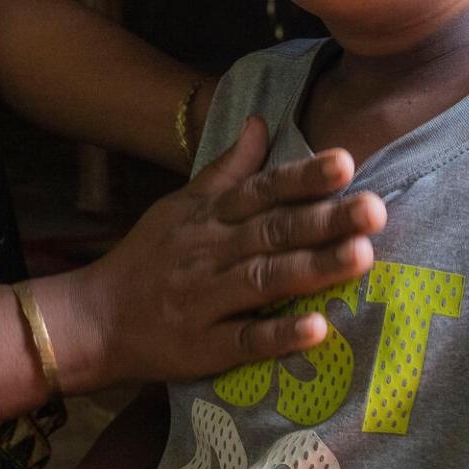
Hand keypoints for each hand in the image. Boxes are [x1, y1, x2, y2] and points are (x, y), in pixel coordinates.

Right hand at [45, 115, 383, 389]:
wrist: (94, 319)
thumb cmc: (146, 259)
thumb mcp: (181, 205)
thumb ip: (227, 167)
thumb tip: (261, 121)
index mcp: (208, 216)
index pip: (260, 190)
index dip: (301, 176)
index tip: (346, 162)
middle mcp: (209, 253)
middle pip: (272, 232)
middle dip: (324, 220)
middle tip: (374, 208)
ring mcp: (206, 301)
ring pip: (264, 280)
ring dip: (313, 268)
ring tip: (361, 257)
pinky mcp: (204, 347)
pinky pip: (245, 340)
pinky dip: (279, 335)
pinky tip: (317, 329)